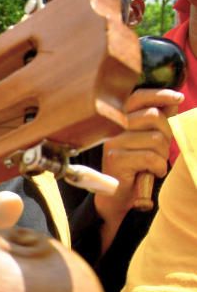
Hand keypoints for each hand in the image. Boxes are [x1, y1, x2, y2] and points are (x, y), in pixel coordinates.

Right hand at [95, 88, 180, 231]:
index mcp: (121, 122)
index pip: (138, 98)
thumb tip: (173, 100)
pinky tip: (153, 173)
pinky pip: (150, 157)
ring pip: (154, 138)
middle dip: (167, 134)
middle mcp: (114, 129)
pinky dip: (158, 167)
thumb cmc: (138, 168)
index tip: (178, 98)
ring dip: (162, 155)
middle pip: (153, 116)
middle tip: (160, 151)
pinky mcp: (115, 159)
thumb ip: (159, 121)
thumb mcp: (150, 142)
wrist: (118, 197)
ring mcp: (113, 143)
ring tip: (154, 165)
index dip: (159, 95)